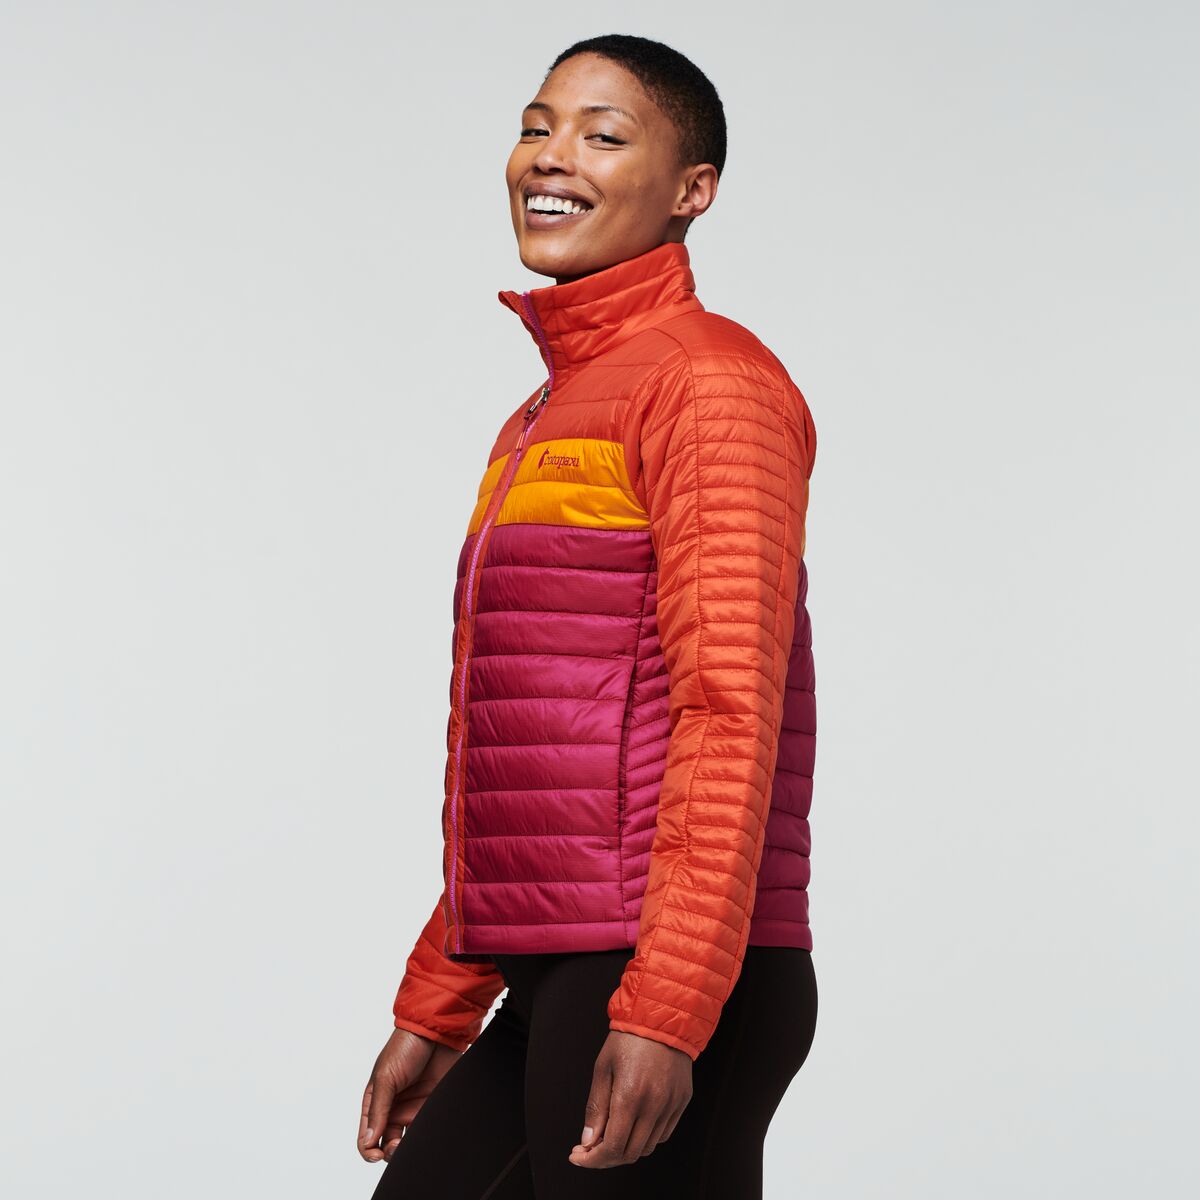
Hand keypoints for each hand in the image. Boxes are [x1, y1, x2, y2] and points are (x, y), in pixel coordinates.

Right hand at [359, 1028, 463, 1161]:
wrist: (437, 1032)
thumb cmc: (406, 1046)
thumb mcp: (386, 1077)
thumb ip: (378, 1110)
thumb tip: (368, 1141)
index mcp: (375, 1100)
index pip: (366, 1135)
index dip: (368, 1150)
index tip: (376, 1155)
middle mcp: (393, 1107)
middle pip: (386, 1142)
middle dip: (389, 1151)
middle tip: (396, 1146)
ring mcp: (413, 1108)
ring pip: (406, 1140)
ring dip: (406, 1147)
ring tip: (410, 1143)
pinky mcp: (431, 1106)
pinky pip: (425, 1129)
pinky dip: (423, 1137)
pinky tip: (423, 1135)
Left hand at [568, 1030, 692, 1168]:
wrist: (662, 1017)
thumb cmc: (629, 1038)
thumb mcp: (602, 1067)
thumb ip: (595, 1108)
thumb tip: (588, 1142)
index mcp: (630, 1096)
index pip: (612, 1147)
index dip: (593, 1159)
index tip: (579, 1156)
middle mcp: (654, 1105)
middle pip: (630, 1153)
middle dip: (606, 1157)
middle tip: (590, 1149)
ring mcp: (671, 1105)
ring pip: (648, 1147)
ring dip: (627, 1149)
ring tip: (611, 1136)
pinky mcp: (682, 1101)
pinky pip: (664, 1134)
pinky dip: (646, 1138)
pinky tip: (634, 1125)